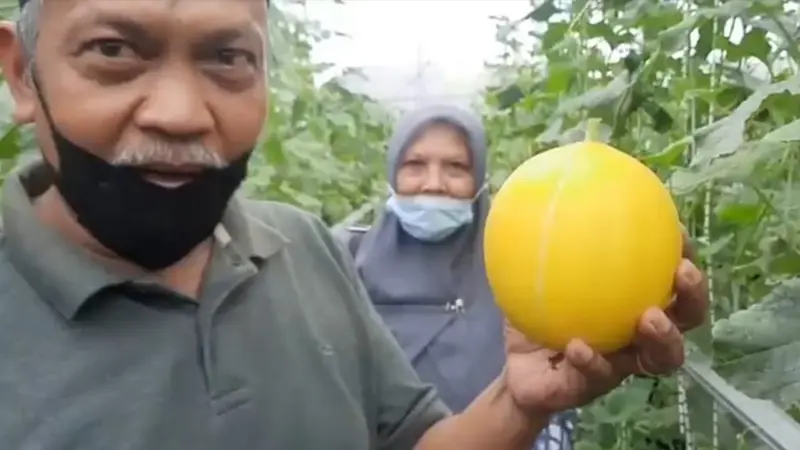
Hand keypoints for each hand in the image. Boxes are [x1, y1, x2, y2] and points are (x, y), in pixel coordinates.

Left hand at [503, 226, 708, 414]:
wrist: (518, 371)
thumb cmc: (537, 316)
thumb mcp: (535, 273)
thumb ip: (546, 240)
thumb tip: (541, 188)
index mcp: (632, 307)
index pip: (670, 283)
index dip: (684, 258)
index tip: (678, 231)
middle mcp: (636, 337)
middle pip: (685, 320)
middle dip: (692, 297)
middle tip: (684, 274)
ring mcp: (620, 366)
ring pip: (659, 358)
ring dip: (662, 337)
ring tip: (649, 317)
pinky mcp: (591, 390)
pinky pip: (596, 377)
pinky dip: (590, 361)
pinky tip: (577, 345)